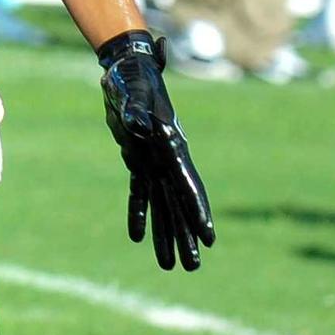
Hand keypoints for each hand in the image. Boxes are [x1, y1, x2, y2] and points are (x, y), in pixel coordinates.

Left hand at [98, 30, 214, 271]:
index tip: (208, 238)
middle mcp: (167, 158)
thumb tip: (138, 125)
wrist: (126, 66)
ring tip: (170, 266)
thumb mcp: (133, 92)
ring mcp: (154, 160)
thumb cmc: (132, 77)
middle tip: (192, 267)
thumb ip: (137, 108)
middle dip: (185, 235)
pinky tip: (138, 238)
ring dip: (165, 234)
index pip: (187, 185)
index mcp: (171, 145)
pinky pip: (140, 193)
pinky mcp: (138, 160)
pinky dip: (139, 214)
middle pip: (179, 203)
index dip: (197, 211)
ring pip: (162, 205)